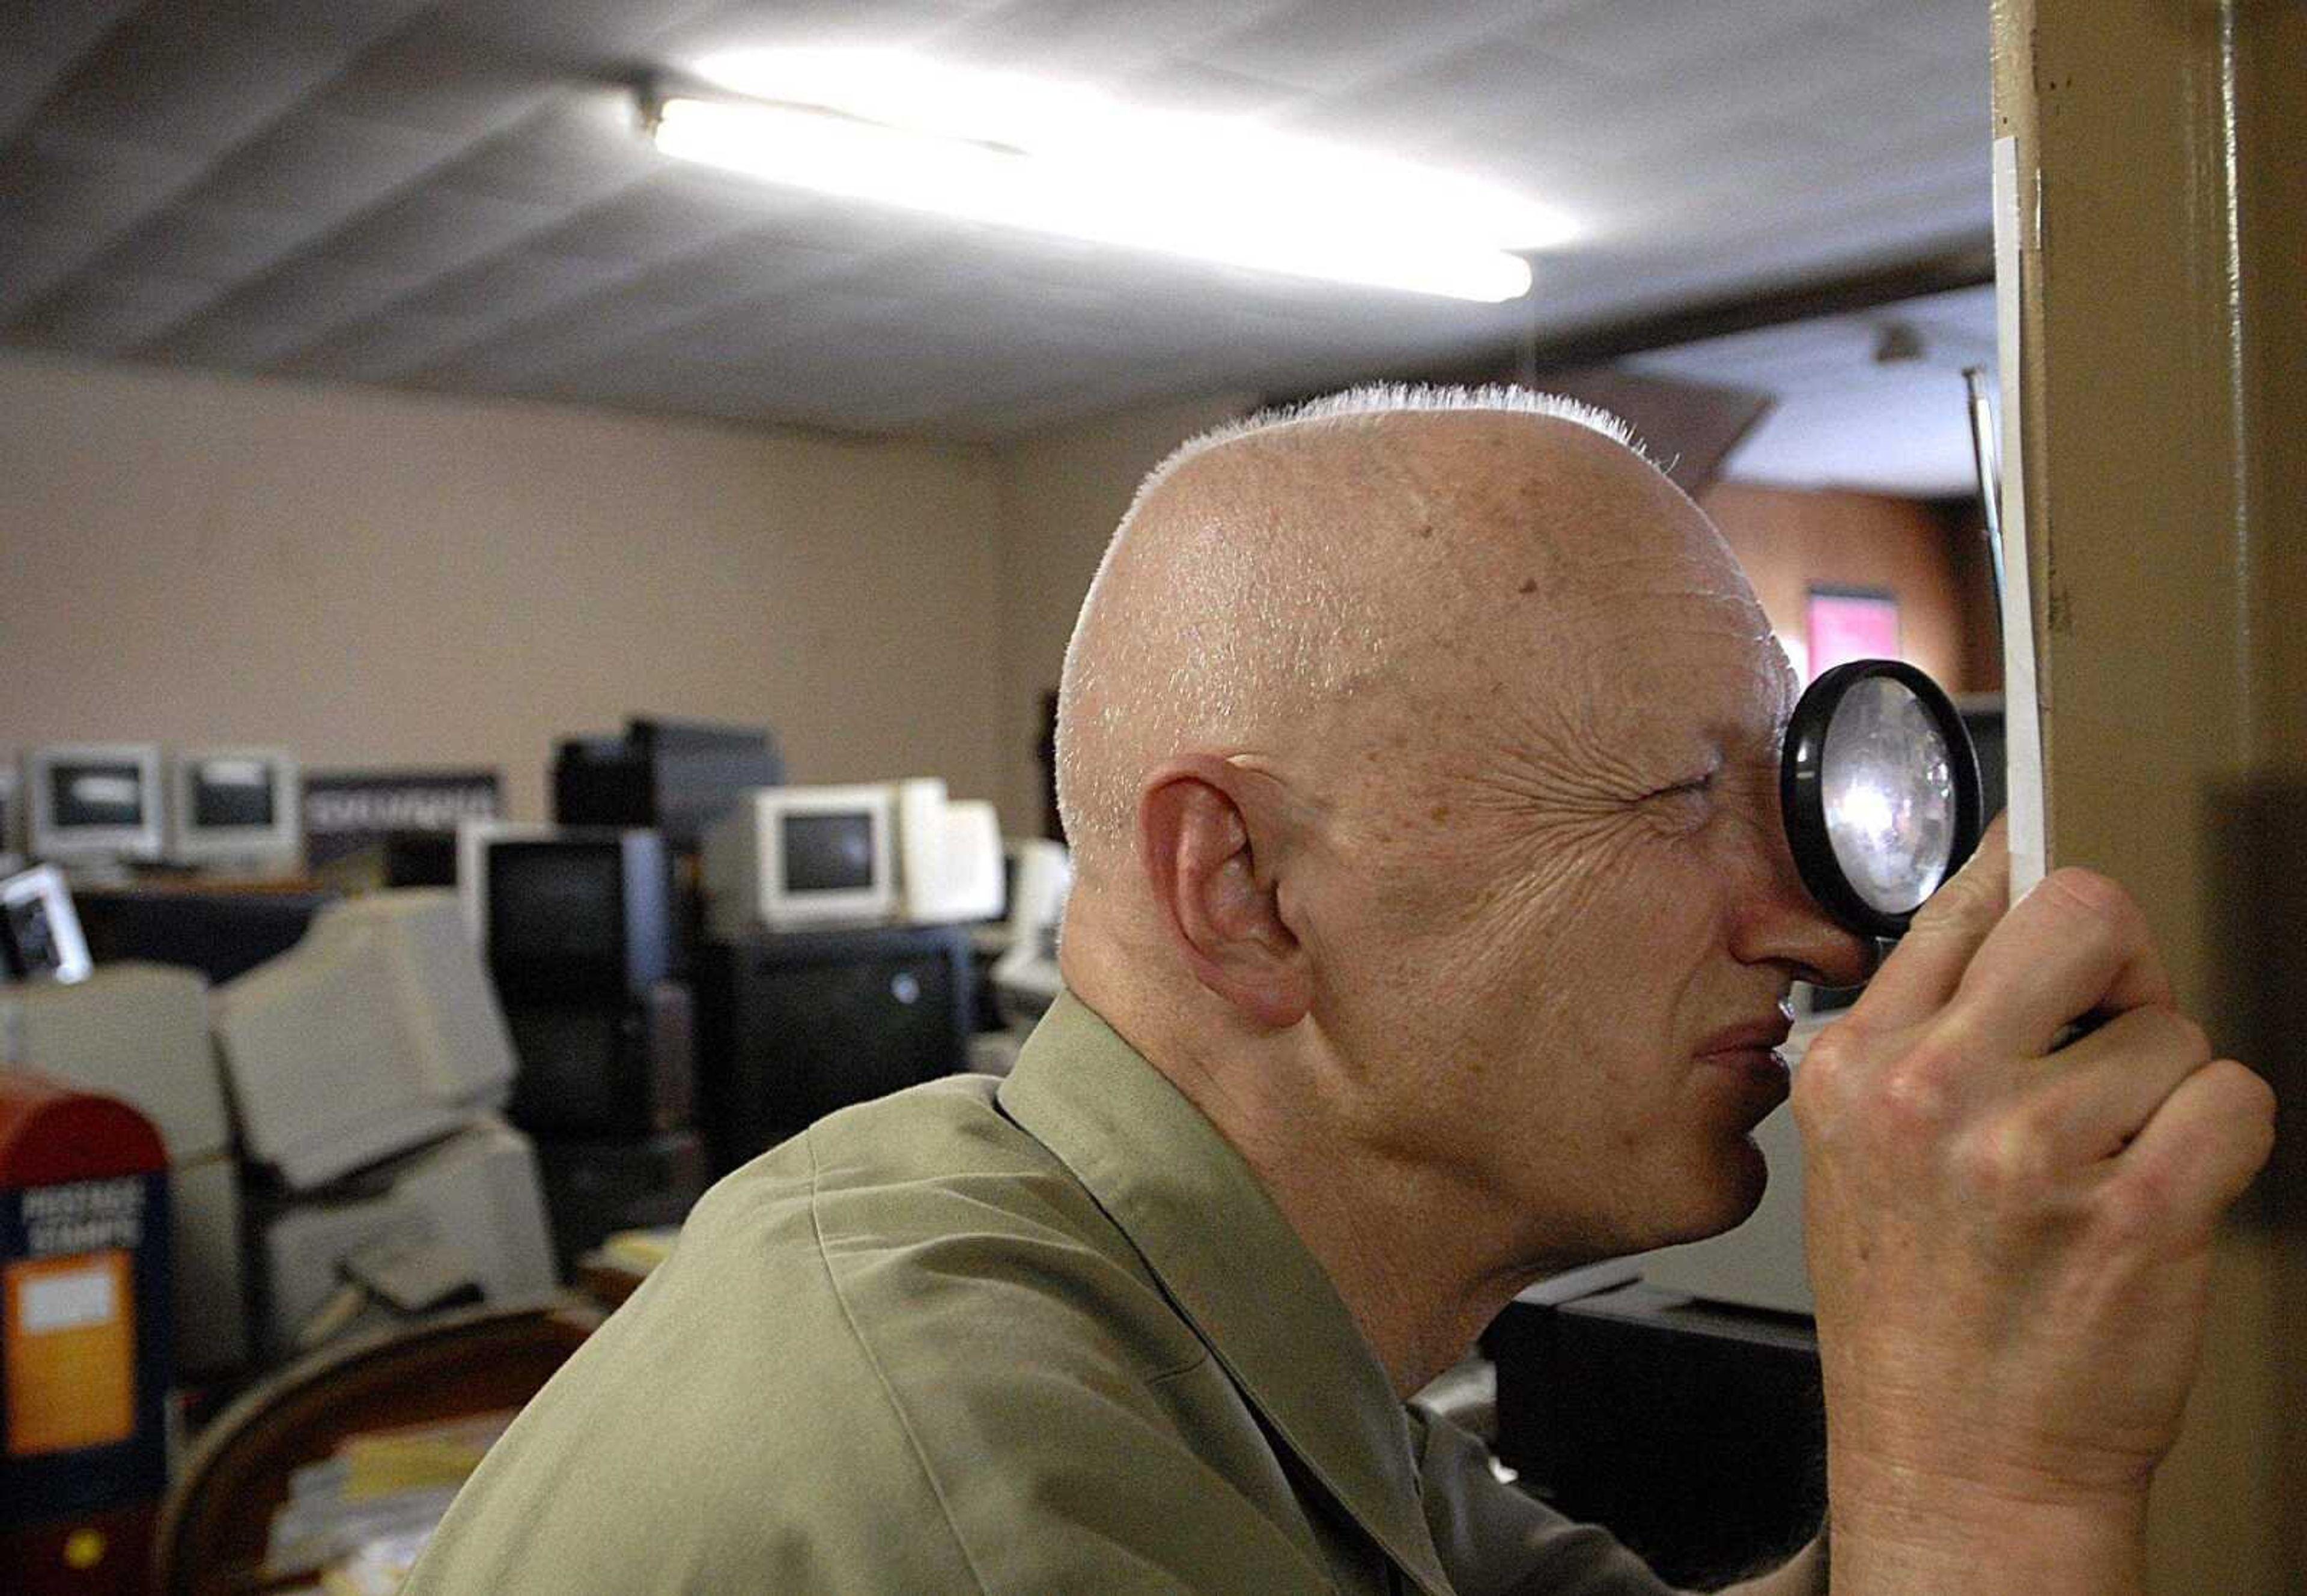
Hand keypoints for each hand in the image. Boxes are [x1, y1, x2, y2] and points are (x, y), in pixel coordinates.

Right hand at [1792, 817, 2273, 1585]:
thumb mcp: (1858, 1157)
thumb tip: (2008, 915)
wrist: (1956, 1467)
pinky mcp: (2136, 1210)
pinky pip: (2234, 1098)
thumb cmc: (1915, 1320)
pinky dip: (2223, 1143)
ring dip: (2167, 1090)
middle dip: (2122, 962)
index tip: (2056, 880)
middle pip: (2082, 913)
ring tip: (2108, 1166)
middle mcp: (1931, 1093)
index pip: (1965, 900)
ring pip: (2174, 1028)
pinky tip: (2161, 1195)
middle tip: (2111, 1028)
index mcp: (1855, 1066)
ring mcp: (2032, 1150)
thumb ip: (1917, 1036)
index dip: (2034, 884)